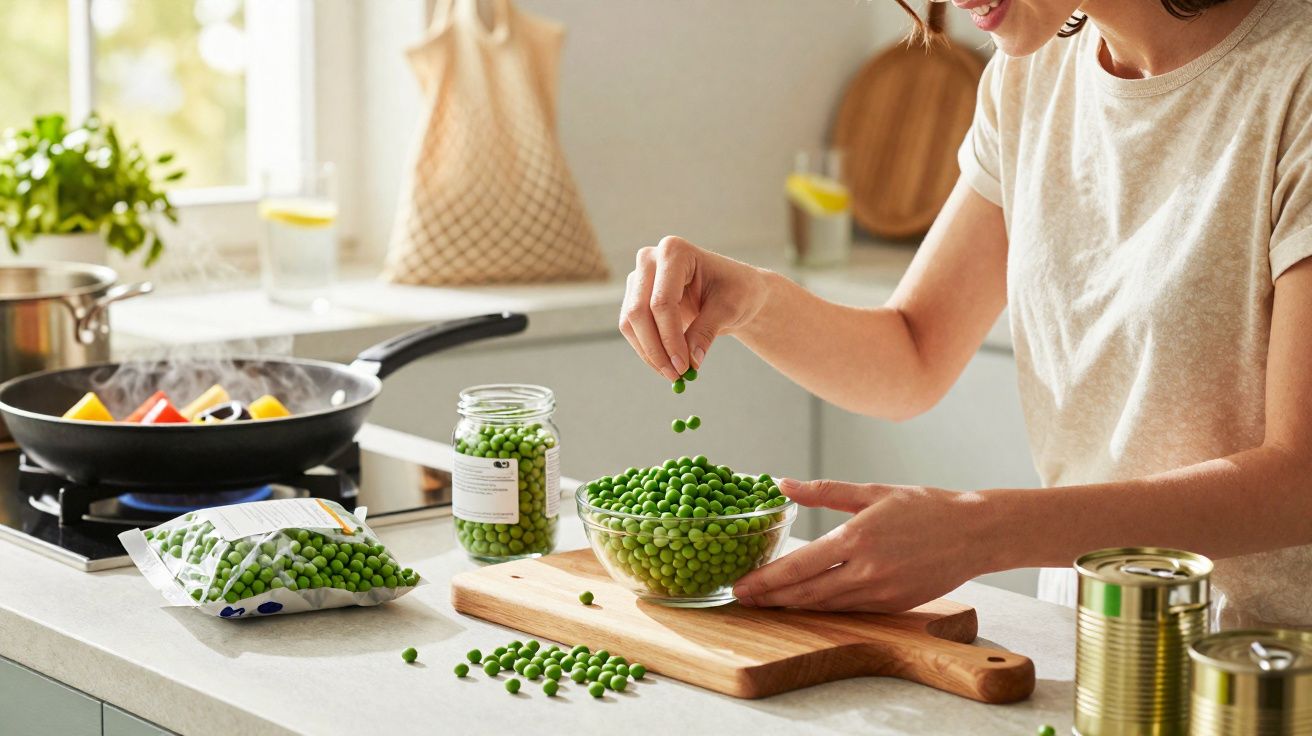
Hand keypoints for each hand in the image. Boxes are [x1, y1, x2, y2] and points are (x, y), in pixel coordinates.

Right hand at [619, 236, 768, 380]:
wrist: (734, 290)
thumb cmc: (737, 291)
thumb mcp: (729, 310)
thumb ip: (706, 332)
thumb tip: (690, 362)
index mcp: (675, 251)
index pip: (663, 301)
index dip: (670, 337)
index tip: (684, 366)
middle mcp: (650, 260)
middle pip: (639, 311)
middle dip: (657, 349)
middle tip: (676, 376)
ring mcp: (639, 278)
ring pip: (630, 323)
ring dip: (650, 354)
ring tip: (675, 375)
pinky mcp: (635, 297)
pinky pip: (632, 329)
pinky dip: (647, 351)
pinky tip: (668, 365)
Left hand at [732, 478, 994, 611]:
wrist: (975, 533)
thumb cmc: (926, 507)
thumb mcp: (873, 491)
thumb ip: (825, 491)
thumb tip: (783, 483)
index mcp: (857, 538)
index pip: (799, 566)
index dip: (766, 580)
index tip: (740, 584)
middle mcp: (866, 570)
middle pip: (805, 593)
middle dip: (769, 598)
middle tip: (740, 598)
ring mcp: (880, 592)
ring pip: (824, 606)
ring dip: (791, 606)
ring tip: (764, 603)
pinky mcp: (893, 605)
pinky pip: (848, 609)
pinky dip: (822, 608)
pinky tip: (804, 604)